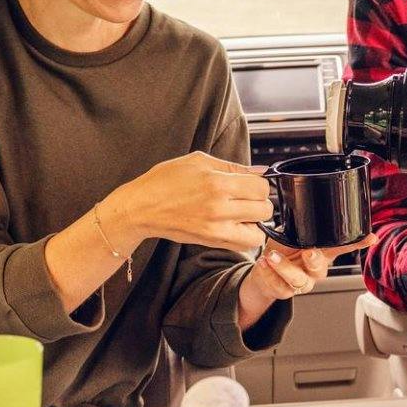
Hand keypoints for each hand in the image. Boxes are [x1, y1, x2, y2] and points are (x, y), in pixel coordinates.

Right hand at [105, 152, 270, 253]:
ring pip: (259, 232)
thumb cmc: (165, 181)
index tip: (250, 183)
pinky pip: (244, 245)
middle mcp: (219, 208)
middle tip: (247, 198)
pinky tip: (234, 225)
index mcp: (217, 183)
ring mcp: (216, 228)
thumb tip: (260, 170)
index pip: (261, 187)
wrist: (141, 208)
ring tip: (242, 214)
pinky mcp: (211, 242)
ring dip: (255, 223)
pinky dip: (245, 236)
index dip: (260, 183)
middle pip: (265, 209)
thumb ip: (233, 166)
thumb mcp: (198, 161)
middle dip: (260, 202)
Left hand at [239, 236, 372, 315]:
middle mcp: (315, 270)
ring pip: (298, 280)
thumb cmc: (280, 249)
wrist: (262, 271)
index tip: (370, 237)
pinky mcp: (286, 292)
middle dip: (314, 260)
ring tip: (271, 256)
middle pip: (321, 267)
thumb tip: (304, 203)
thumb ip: (301, 225)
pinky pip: (279, 286)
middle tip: (307, 251)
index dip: (358, 243)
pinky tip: (263, 263)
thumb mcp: (292, 234)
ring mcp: (302, 283)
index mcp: (322, 253)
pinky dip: (268, 273)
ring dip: (284, 267)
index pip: (343, 246)